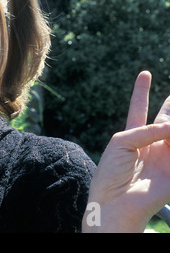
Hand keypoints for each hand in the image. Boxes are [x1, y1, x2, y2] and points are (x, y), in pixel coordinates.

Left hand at [83, 71, 169, 231]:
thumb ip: (146, 131)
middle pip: (166, 118)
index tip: (144, 73)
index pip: (139, 107)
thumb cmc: (111, 172)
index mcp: (132, 135)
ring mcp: (165, 156)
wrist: (114, 201)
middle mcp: (150, 143)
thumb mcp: (121, 143)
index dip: (142, 90)